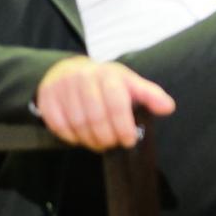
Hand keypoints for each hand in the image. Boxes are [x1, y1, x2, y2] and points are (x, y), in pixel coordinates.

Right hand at [35, 57, 175, 150]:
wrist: (70, 70)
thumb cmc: (106, 82)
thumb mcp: (130, 84)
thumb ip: (150, 95)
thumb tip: (168, 108)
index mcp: (108, 75)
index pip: (116, 104)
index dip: (123, 126)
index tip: (128, 140)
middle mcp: (84, 78)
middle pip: (96, 117)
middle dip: (107, 137)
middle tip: (113, 144)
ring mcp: (62, 87)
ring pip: (77, 123)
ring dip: (89, 140)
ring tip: (99, 143)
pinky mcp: (47, 98)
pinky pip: (58, 125)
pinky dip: (71, 137)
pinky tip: (80, 137)